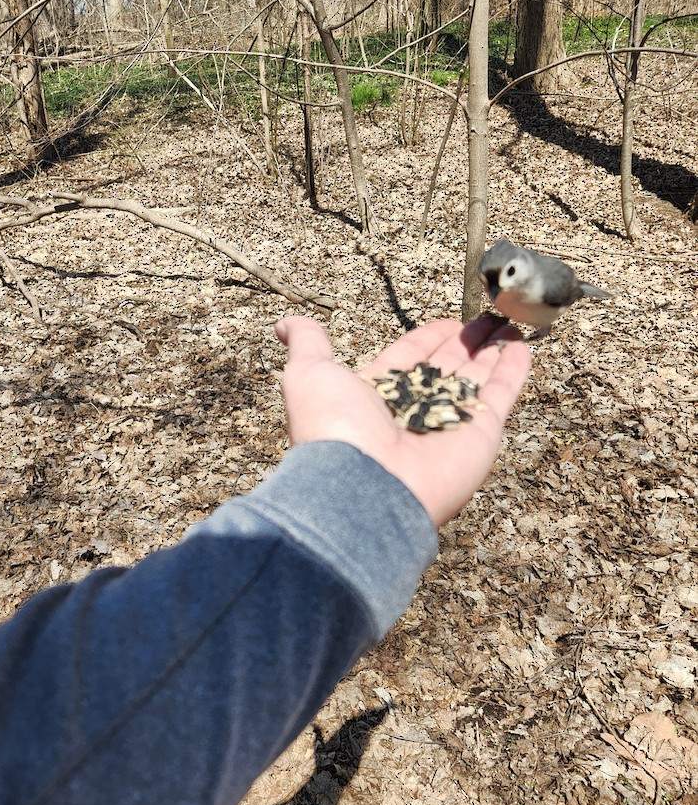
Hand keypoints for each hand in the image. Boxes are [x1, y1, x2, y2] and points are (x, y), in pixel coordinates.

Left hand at [275, 314, 530, 527]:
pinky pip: (501, 396)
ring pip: (477, 379)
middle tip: (488, 317)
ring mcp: (448, 423)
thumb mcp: (308, 374)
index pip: (410, 359)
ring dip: (495, 352)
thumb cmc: (331, 429)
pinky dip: (514, 371)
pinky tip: (522, 345)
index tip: (450, 321)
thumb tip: (284, 324)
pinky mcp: (480, 434)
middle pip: (448, 368)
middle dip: (468, 344)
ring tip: (511, 323)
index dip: (429, 339)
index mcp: (377, 396)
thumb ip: (307, 344)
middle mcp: (413, 410)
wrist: (362, 487)